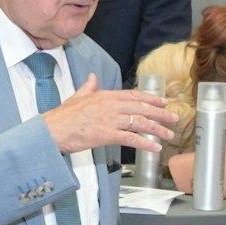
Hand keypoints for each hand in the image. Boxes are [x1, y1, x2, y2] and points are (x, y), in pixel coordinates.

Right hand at [40, 76, 176, 155]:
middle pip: (141, 108)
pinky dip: (145, 143)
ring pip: (140, 122)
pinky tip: (155, 148)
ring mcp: (109, 119)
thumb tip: (93, 77)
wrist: (52, 130)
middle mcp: (110, 105)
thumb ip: (88, 87)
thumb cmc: (62, 117)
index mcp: (104, 96)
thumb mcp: (76, 97)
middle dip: (160, 113)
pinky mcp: (107, 134)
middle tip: (173, 118)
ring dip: (157, 129)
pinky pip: (131, 138)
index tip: (163, 102)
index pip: (133, 95)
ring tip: (168, 135)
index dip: (150, 99)